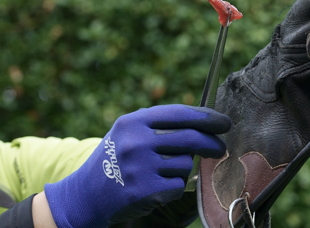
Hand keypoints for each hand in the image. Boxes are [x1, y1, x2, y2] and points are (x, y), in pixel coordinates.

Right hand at [43, 104, 229, 227]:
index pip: (180, 114)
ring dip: (182, 169)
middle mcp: (136, 141)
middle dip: (211, 143)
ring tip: (161, 172)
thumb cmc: (116, 159)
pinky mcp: (145, 191)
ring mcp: (140, 167)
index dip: (207, 117)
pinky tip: (155, 188)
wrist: (85, 195)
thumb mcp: (129, 132)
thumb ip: (160, 125)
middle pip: (191, 138)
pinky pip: (178, 186)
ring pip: (185, 164)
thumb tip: (206, 121)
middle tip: (221, 148)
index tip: (224, 122)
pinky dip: (173, 188)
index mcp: (134, 121)